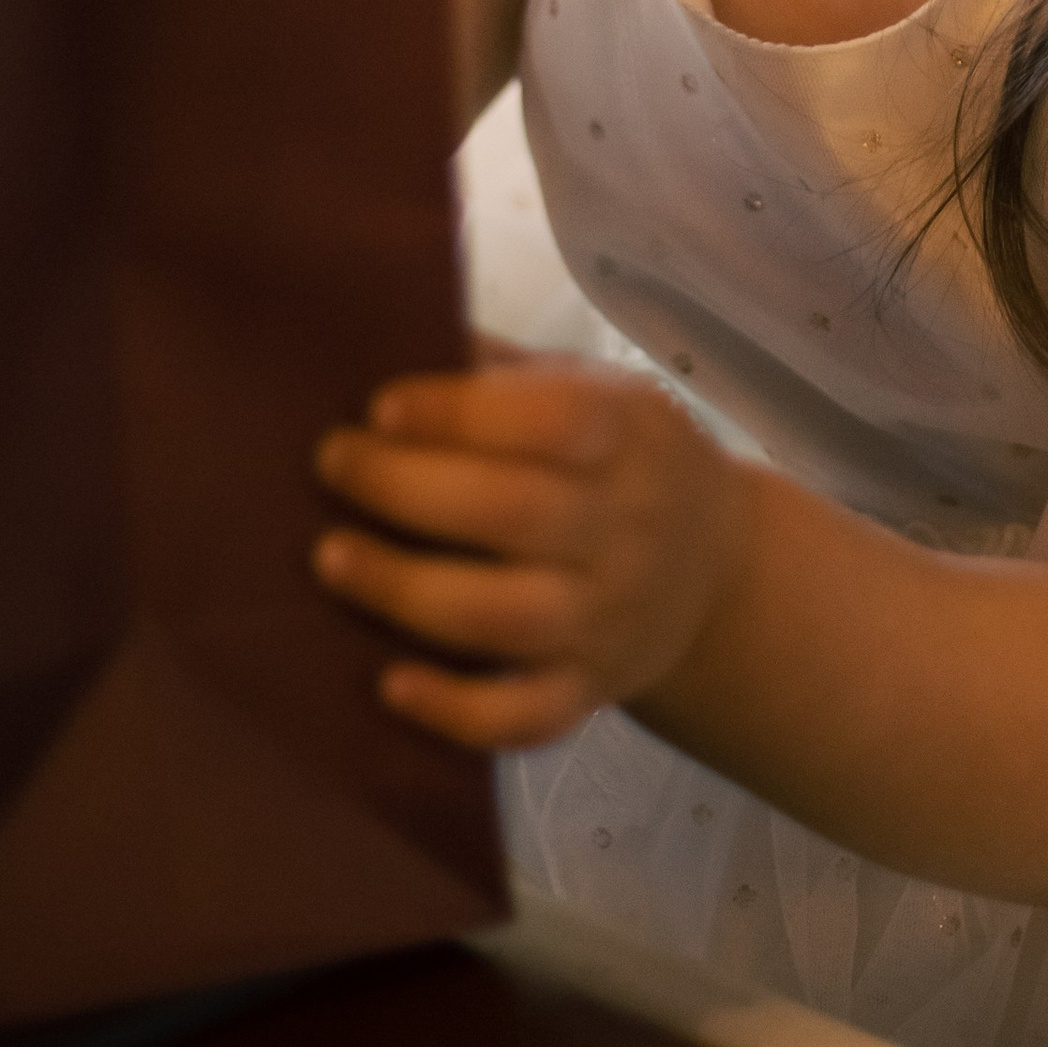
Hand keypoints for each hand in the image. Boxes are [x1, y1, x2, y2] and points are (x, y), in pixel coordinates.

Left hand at [312, 361, 740, 752]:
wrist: (717, 570)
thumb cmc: (623, 459)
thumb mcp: (594, 391)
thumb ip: (503, 371)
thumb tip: (386, 331)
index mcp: (630, 434)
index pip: (553, 421)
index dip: (458, 414)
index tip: (377, 405)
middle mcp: (627, 527)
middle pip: (516, 514)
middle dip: (407, 490)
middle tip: (330, 465)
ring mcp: (609, 617)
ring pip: (510, 618)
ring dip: (409, 591)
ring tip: (330, 559)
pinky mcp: (589, 689)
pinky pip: (526, 715)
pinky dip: (455, 709)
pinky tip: (388, 684)